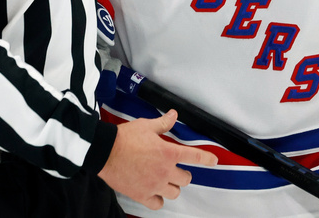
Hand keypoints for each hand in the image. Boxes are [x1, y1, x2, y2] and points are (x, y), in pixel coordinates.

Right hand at [97, 109, 217, 209]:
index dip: (206, 159)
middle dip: (183, 174)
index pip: (194, 157)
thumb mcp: (146, 126)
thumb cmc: (124, 138)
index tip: (213, 161)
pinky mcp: (142, 195)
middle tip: (176, 170)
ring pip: (174, 193)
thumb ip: (163, 123)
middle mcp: (164, 171)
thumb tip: (174, 115)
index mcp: (168, 153)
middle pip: (185, 179)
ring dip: (173, 188)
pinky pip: (157, 203)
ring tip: (166, 182)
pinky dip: (158, 200)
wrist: (105, 152)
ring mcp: (154, 185)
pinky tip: (155, 193)